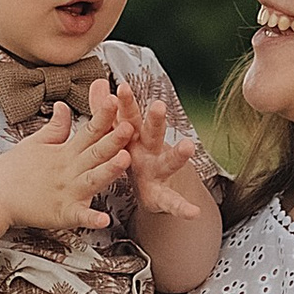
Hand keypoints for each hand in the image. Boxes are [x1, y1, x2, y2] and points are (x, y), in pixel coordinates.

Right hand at [0, 92, 133, 235]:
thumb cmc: (15, 169)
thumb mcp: (37, 142)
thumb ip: (56, 126)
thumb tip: (64, 105)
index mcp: (67, 152)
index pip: (89, 131)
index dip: (102, 116)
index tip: (112, 99)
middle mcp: (70, 170)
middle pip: (95, 152)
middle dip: (113, 139)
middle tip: (129, 126)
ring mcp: (68, 192)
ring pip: (93, 180)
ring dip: (109, 170)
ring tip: (124, 161)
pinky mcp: (62, 214)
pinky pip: (80, 217)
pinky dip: (91, 219)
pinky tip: (104, 220)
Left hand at [117, 90, 207, 221]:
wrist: (152, 188)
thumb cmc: (135, 156)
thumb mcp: (119, 136)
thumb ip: (108, 111)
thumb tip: (99, 83)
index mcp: (135, 137)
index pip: (130, 117)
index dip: (126, 103)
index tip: (122, 87)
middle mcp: (151, 151)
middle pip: (153, 133)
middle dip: (156, 120)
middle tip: (158, 106)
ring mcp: (160, 171)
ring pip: (170, 161)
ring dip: (179, 154)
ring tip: (188, 147)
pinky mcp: (163, 195)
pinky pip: (174, 201)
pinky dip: (184, 207)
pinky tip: (193, 211)